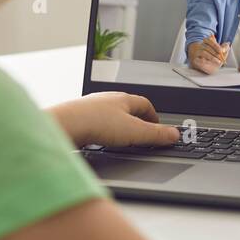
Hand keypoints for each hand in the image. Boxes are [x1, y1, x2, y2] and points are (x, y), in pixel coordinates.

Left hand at [48, 92, 179, 147]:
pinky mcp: (78, 118)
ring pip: (110, 115)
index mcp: (123, 99)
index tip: (157, 126)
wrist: (64, 125)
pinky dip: (102, 131)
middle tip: (142, 132)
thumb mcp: (134, 132)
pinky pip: (95, 123)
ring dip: (118, 125)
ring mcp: (91, 107)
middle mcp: (106, 99)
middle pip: (127, 108)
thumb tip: (174, 134)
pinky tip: (100, 141)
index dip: (153, 116)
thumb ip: (155, 134)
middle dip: (136, 120)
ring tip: (122, 137)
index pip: (145, 104)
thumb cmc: (96, 123)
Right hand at [188, 35, 229, 73]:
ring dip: (212, 57)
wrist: (202, 63)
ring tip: (218, 62)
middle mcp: (200, 46)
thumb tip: (227, 44)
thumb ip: (223, 47)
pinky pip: (199, 60)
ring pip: (204, 52)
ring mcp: (197, 53)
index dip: (217, 46)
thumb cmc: (212, 55)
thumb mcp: (219, 51)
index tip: (222, 51)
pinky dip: (205, 61)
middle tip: (222, 58)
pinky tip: (210, 63)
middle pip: (208, 47)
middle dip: (216, 53)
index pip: (211, 42)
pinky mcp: (194, 60)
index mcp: (206, 41)